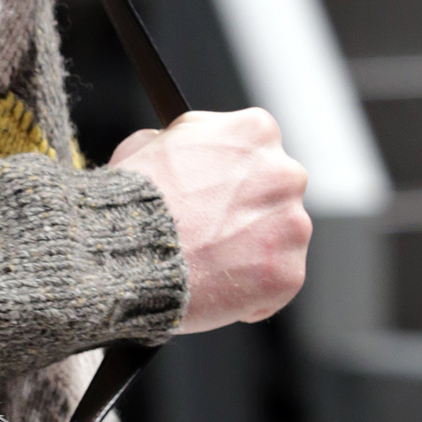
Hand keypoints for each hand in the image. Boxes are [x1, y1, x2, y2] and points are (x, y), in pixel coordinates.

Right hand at [109, 108, 310, 333]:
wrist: (129, 256)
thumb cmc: (133, 202)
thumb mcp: (147, 145)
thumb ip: (182, 141)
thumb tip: (178, 147)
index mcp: (256, 132)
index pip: (253, 149)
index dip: (227, 173)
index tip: (209, 191)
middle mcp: (286, 174)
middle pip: (273, 193)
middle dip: (246, 210)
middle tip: (208, 231)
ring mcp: (292, 226)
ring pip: (278, 239)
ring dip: (250, 250)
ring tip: (205, 263)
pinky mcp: (288, 273)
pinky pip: (274, 282)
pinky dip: (250, 289)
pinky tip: (214, 287)